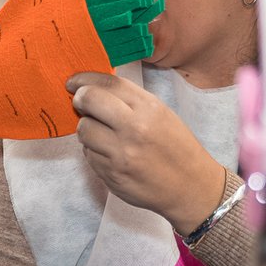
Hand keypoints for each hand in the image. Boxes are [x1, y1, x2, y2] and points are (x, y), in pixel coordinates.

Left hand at [67, 72, 225, 233]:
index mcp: (149, 108)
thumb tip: (93, 89)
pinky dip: (94, 151)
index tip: (74, 82)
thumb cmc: (176, 147)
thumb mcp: (161, 114)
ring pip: (83, 130)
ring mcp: (121, 153)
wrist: (190, 186)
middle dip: (80, 100)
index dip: (84, 79)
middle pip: (88, 100)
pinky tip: (110, 153)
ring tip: (102, 133)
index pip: (108, 83)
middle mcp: (134, 128)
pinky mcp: (111, 174)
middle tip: (81, 103)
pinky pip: (89, 155)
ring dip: (87, 129)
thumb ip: (130, 100)